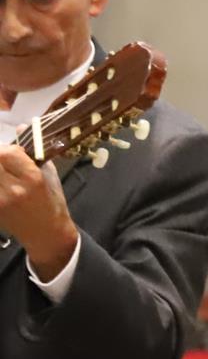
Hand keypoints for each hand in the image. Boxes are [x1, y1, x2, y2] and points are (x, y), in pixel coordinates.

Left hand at [0, 146, 77, 279]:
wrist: (45, 232)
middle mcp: (13, 189)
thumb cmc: (51, 201)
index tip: (12, 152)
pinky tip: (2, 181)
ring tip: (3, 169)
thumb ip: (34, 151)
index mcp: (33, 179)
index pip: (7, 152)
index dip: (6, 148)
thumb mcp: (49, 174)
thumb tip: (22, 126)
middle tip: (4, 160)